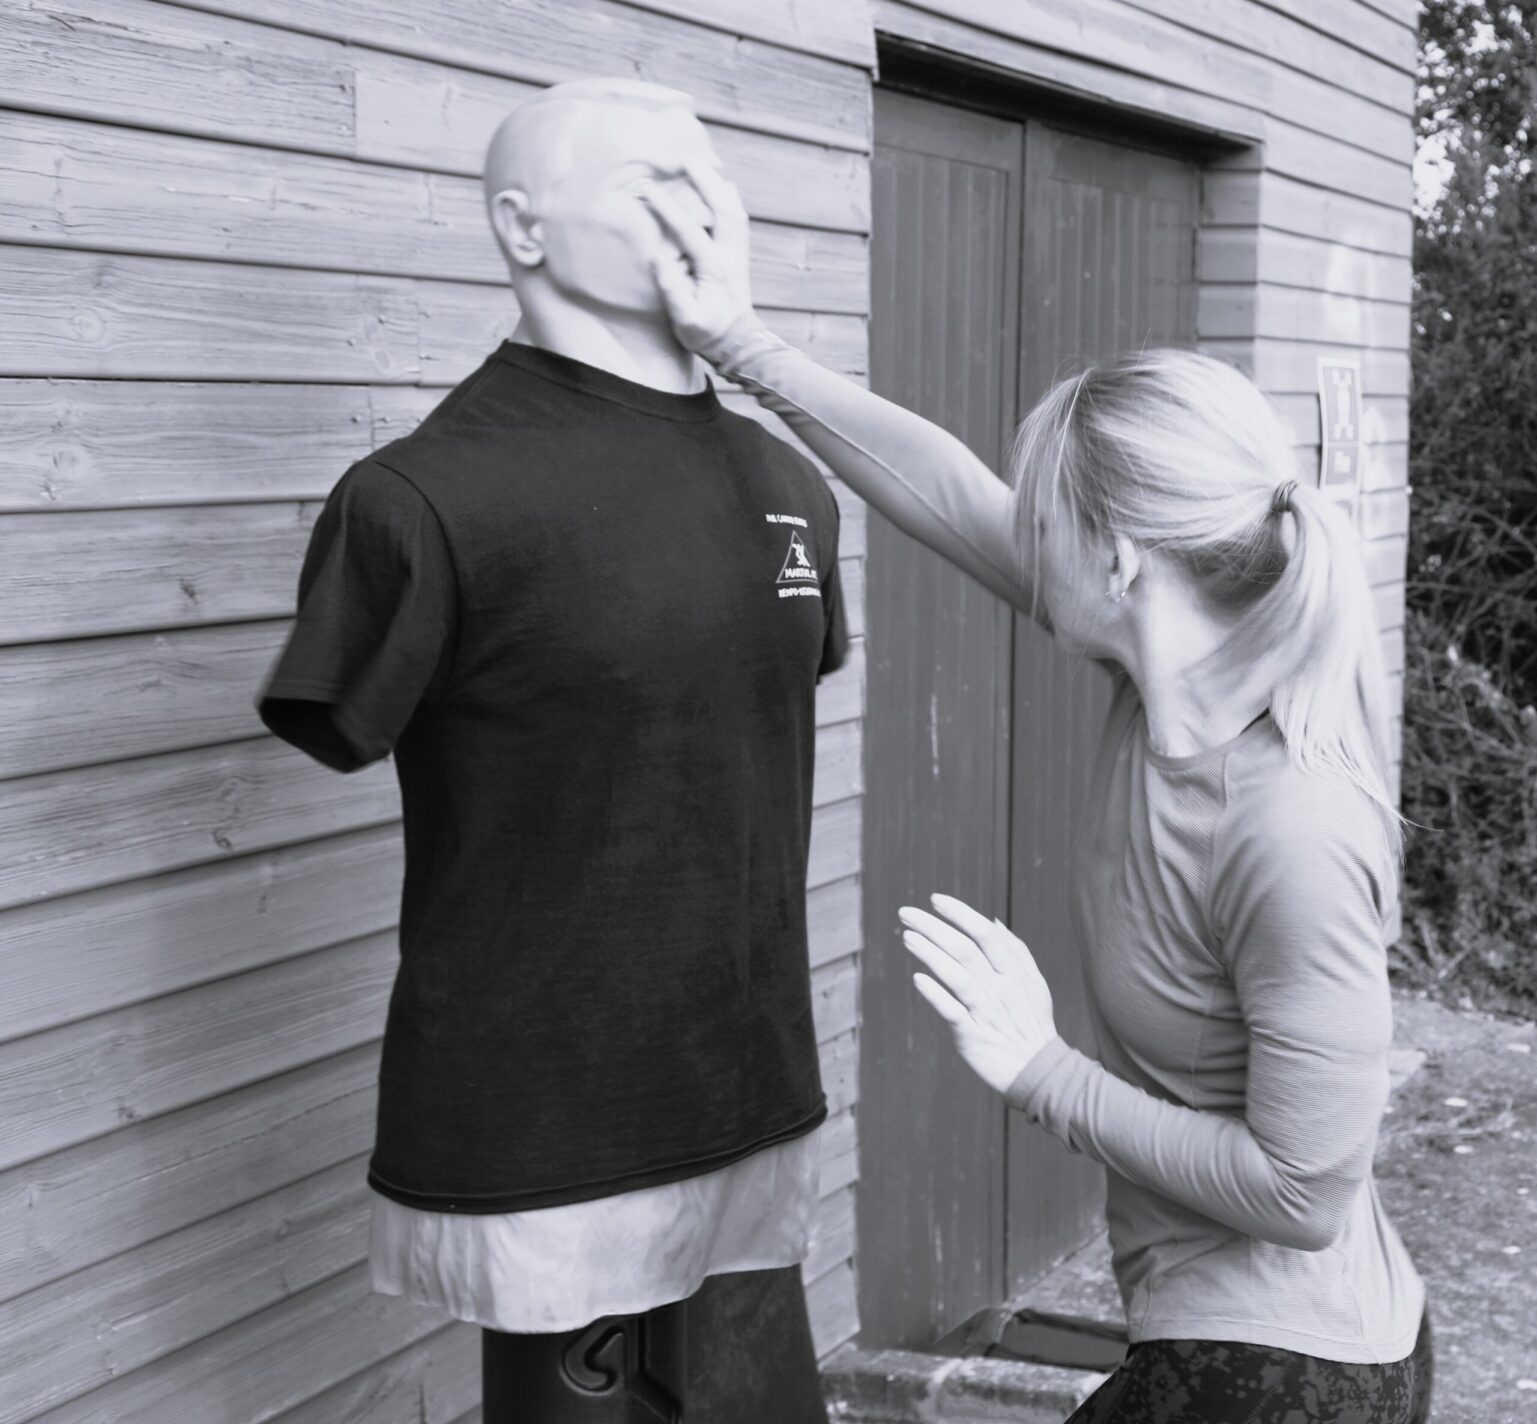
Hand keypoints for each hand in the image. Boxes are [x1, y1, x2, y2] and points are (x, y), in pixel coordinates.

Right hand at [638, 159, 755, 356]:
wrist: (737, 344)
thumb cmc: (706, 333)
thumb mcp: (685, 319)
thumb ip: (672, 290)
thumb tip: (658, 258)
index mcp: (713, 268)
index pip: (688, 230)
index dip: (667, 208)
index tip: (648, 190)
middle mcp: (730, 255)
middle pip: (722, 208)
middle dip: (704, 180)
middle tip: (685, 157)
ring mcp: (738, 254)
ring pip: (734, 209)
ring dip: (719, 185)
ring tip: (703, 164)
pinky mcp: (740, 255)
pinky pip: (739, 219)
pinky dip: (731, 199)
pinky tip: (723, 187)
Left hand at [900, 893, 1058, 1095]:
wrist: (1039, 1072)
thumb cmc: (1032, 1023)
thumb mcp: (1034, 984)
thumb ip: (1016, 950)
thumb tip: (992, 920)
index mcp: (1014, 973)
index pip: (985, 933)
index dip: (959, 913)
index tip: (935, 899)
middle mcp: (1000, 988)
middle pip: (964, 949)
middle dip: (933, 927)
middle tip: (906, 913)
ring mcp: (986, 1011)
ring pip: (956, 975)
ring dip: (929, 953)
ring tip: (906, 937)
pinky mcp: (973, 1036)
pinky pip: (951, 1011)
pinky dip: (935, 994)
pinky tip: (918, 979)